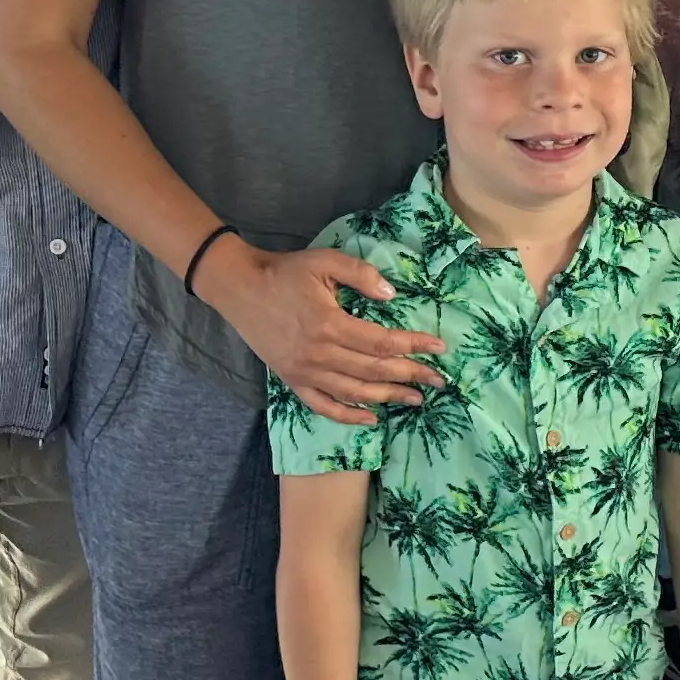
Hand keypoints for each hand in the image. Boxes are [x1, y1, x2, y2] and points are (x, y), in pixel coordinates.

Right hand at [208, 239, 444, 425]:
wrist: (240, 288)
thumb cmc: (285, 272)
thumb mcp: (325, 261)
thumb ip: (361, 274)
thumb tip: (392, 295)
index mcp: (330, 324)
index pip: (382, 342)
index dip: (414, 346)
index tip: (439, 348)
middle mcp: (320, 354)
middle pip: (374, 372)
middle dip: (411, 376)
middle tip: (439, 381)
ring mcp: (305, 372)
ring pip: (354, 393)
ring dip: (388, 398)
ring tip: (415, 399)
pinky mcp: (292, 380)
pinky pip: (323, 405)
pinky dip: (347, 416)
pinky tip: (371, 418)